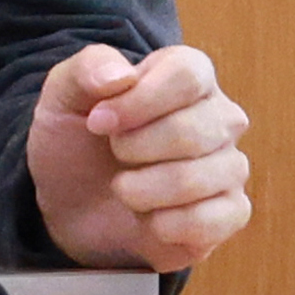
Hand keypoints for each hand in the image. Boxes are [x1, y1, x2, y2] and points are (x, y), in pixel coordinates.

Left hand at [22, 43, 250, 272]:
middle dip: (132, 150)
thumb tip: (121, 76)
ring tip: (124, 188)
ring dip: (142, 191)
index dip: (137, 102)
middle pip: (191, 131)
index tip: (98, 122)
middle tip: (113, 155)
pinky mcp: (231, 211)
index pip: (187, 75)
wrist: (73, 202)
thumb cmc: (78, 139)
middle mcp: (220, 116)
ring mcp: (229, 165)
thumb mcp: (63, 94)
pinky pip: (213, 220)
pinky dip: (167, 225)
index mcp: (188, 74)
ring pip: (199, 179)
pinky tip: (149, 219)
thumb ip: (87, 68)